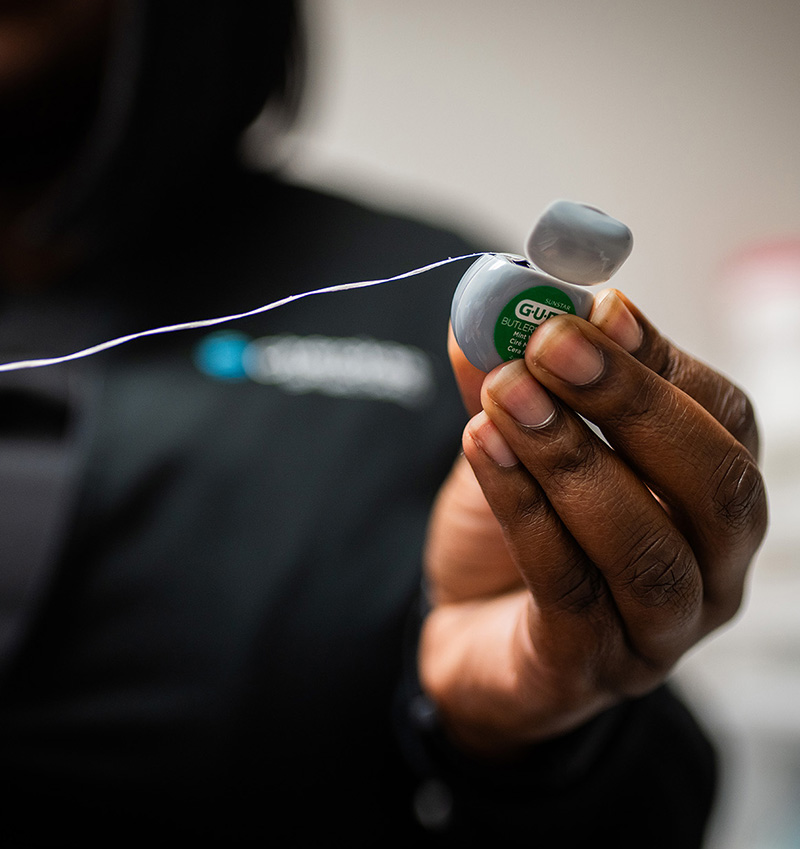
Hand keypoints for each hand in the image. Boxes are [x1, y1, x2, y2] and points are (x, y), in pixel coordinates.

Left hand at [420, 289, 766, 755]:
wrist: (470, 631)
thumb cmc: (515, 534)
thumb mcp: (518, 441)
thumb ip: (515, 374)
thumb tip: (493, 297)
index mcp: (706, 496)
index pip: (721, 416)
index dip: (658, 356)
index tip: (594, 307)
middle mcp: (708, 567)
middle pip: (714, 483)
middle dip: (630, 402)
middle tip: (550, 346)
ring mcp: (658, 630)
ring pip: (644, 545)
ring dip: (571, 457)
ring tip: (504, 396)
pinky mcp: (589, 666)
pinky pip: (569, 587)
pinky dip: (524, 509)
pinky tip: (480, 448)